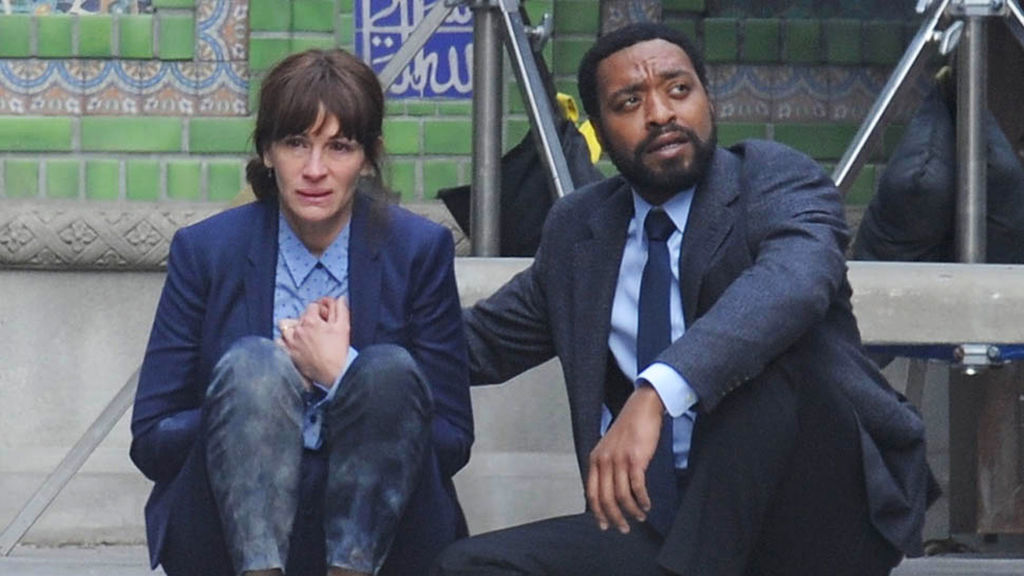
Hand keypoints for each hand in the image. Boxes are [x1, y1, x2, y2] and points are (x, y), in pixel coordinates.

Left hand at [279, 297, 350, 386]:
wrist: (334, 374)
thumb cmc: (339, 351)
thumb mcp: (344, 326)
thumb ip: (341, 309)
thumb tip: (340, 298)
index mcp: (310, 321)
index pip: (312, 306)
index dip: (321, 309)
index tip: (327, 317)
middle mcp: (297, 330)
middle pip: (299, 316)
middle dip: (309, 319)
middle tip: (319, 327)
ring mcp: (290, 343)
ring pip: (284, 327)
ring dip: (293, 328)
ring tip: (304, 334)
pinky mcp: (288, 354)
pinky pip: (279, 343)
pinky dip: (284, 341)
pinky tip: (294, 344)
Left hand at [586, 385, 664, 533]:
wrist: (641, 409)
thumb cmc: (628, 429)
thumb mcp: (609, 447)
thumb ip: (606, 467)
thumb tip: (608, 492)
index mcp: (595, 459)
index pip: (591, 493)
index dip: (597, 513)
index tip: (604, 525)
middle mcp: (604, 461)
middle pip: (605, 499)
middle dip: (614, 518)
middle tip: (623, 528)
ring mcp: (619, 460)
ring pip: (622, 496)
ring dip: (632, 511)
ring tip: (640, 516)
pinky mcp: (636, 459)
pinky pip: (637, 487)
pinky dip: (642, 500)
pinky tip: (647, 504)